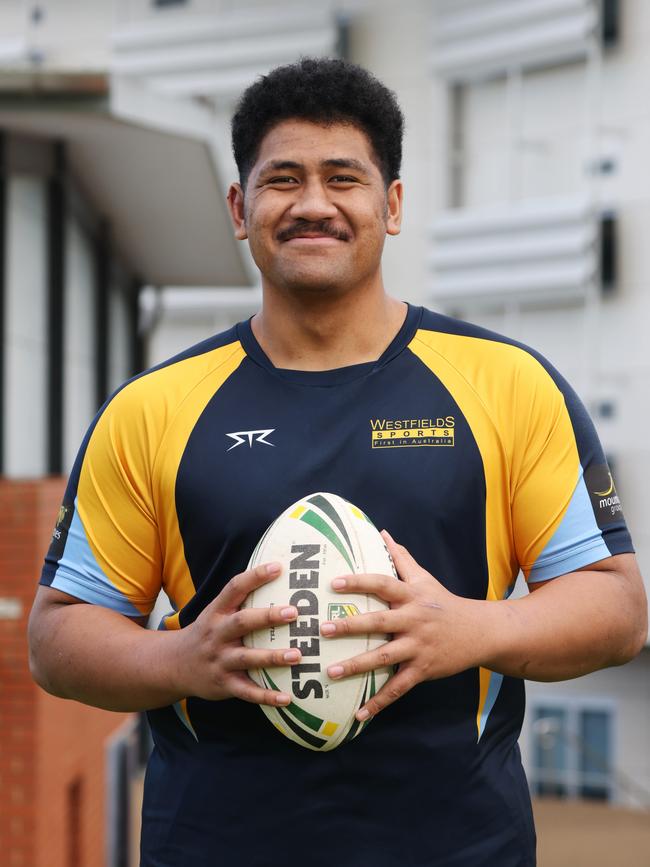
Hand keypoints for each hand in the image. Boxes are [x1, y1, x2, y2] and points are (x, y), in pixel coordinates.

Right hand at [173, 562, 301, 706]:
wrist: (173, 665)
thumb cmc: (208, 633)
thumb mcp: (216, 613)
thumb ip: (241, 599)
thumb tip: (277, 573)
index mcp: (217, 612)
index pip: (234, 588)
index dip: (255, 576)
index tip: (277, 567)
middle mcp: (217, 634)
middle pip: (242, 622)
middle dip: (268, 617)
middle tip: (294, 612)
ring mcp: (219, 660)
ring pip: (247, 658)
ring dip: (272, 657)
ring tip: (297, 655)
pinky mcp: (223, 684)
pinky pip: (247, 691)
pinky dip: (266, 696)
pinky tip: (287, 697)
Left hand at [320, 532, 487, 720]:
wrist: (480, 632)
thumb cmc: (444, 603)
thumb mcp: (424, 578)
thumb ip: (401, 557)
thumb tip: (382, 532)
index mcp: (411, 596)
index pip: (383, 584)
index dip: (359, 582)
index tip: (334, 583)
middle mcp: (414, 620)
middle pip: (379, 621)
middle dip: (351, 625)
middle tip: (322, 628)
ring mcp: (418, 647)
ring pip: (385, 657)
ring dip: (357, 665)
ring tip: (330, 671)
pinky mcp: (423, 670)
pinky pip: (399, 687)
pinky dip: (379, 702)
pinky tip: (359, 714)